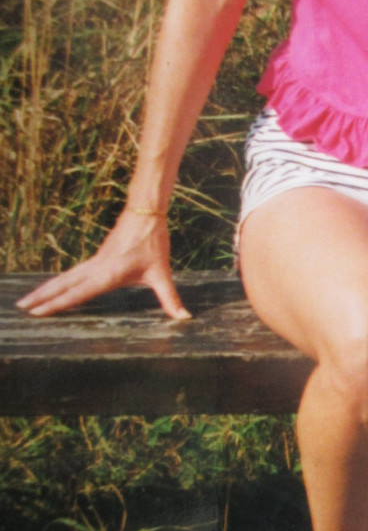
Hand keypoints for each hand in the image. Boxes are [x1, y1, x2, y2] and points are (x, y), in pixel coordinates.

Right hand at [16, 209, 190, 319]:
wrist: (146, 211)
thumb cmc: (153, 241)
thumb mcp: (162, 273)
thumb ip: (171, 299)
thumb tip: (184, 318)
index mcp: (108, 273)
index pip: (79, 292)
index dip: (58, 303)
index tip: (38, 311)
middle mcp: (96, 267)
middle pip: (63, 284)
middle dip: (42, 296)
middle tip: (21, 307)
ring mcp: (95, 261)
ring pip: (65, 277)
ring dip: (46, 288)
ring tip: (28, 300)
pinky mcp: (97, 257)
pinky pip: (73, 273)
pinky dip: (59, 281)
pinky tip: (53, 288)